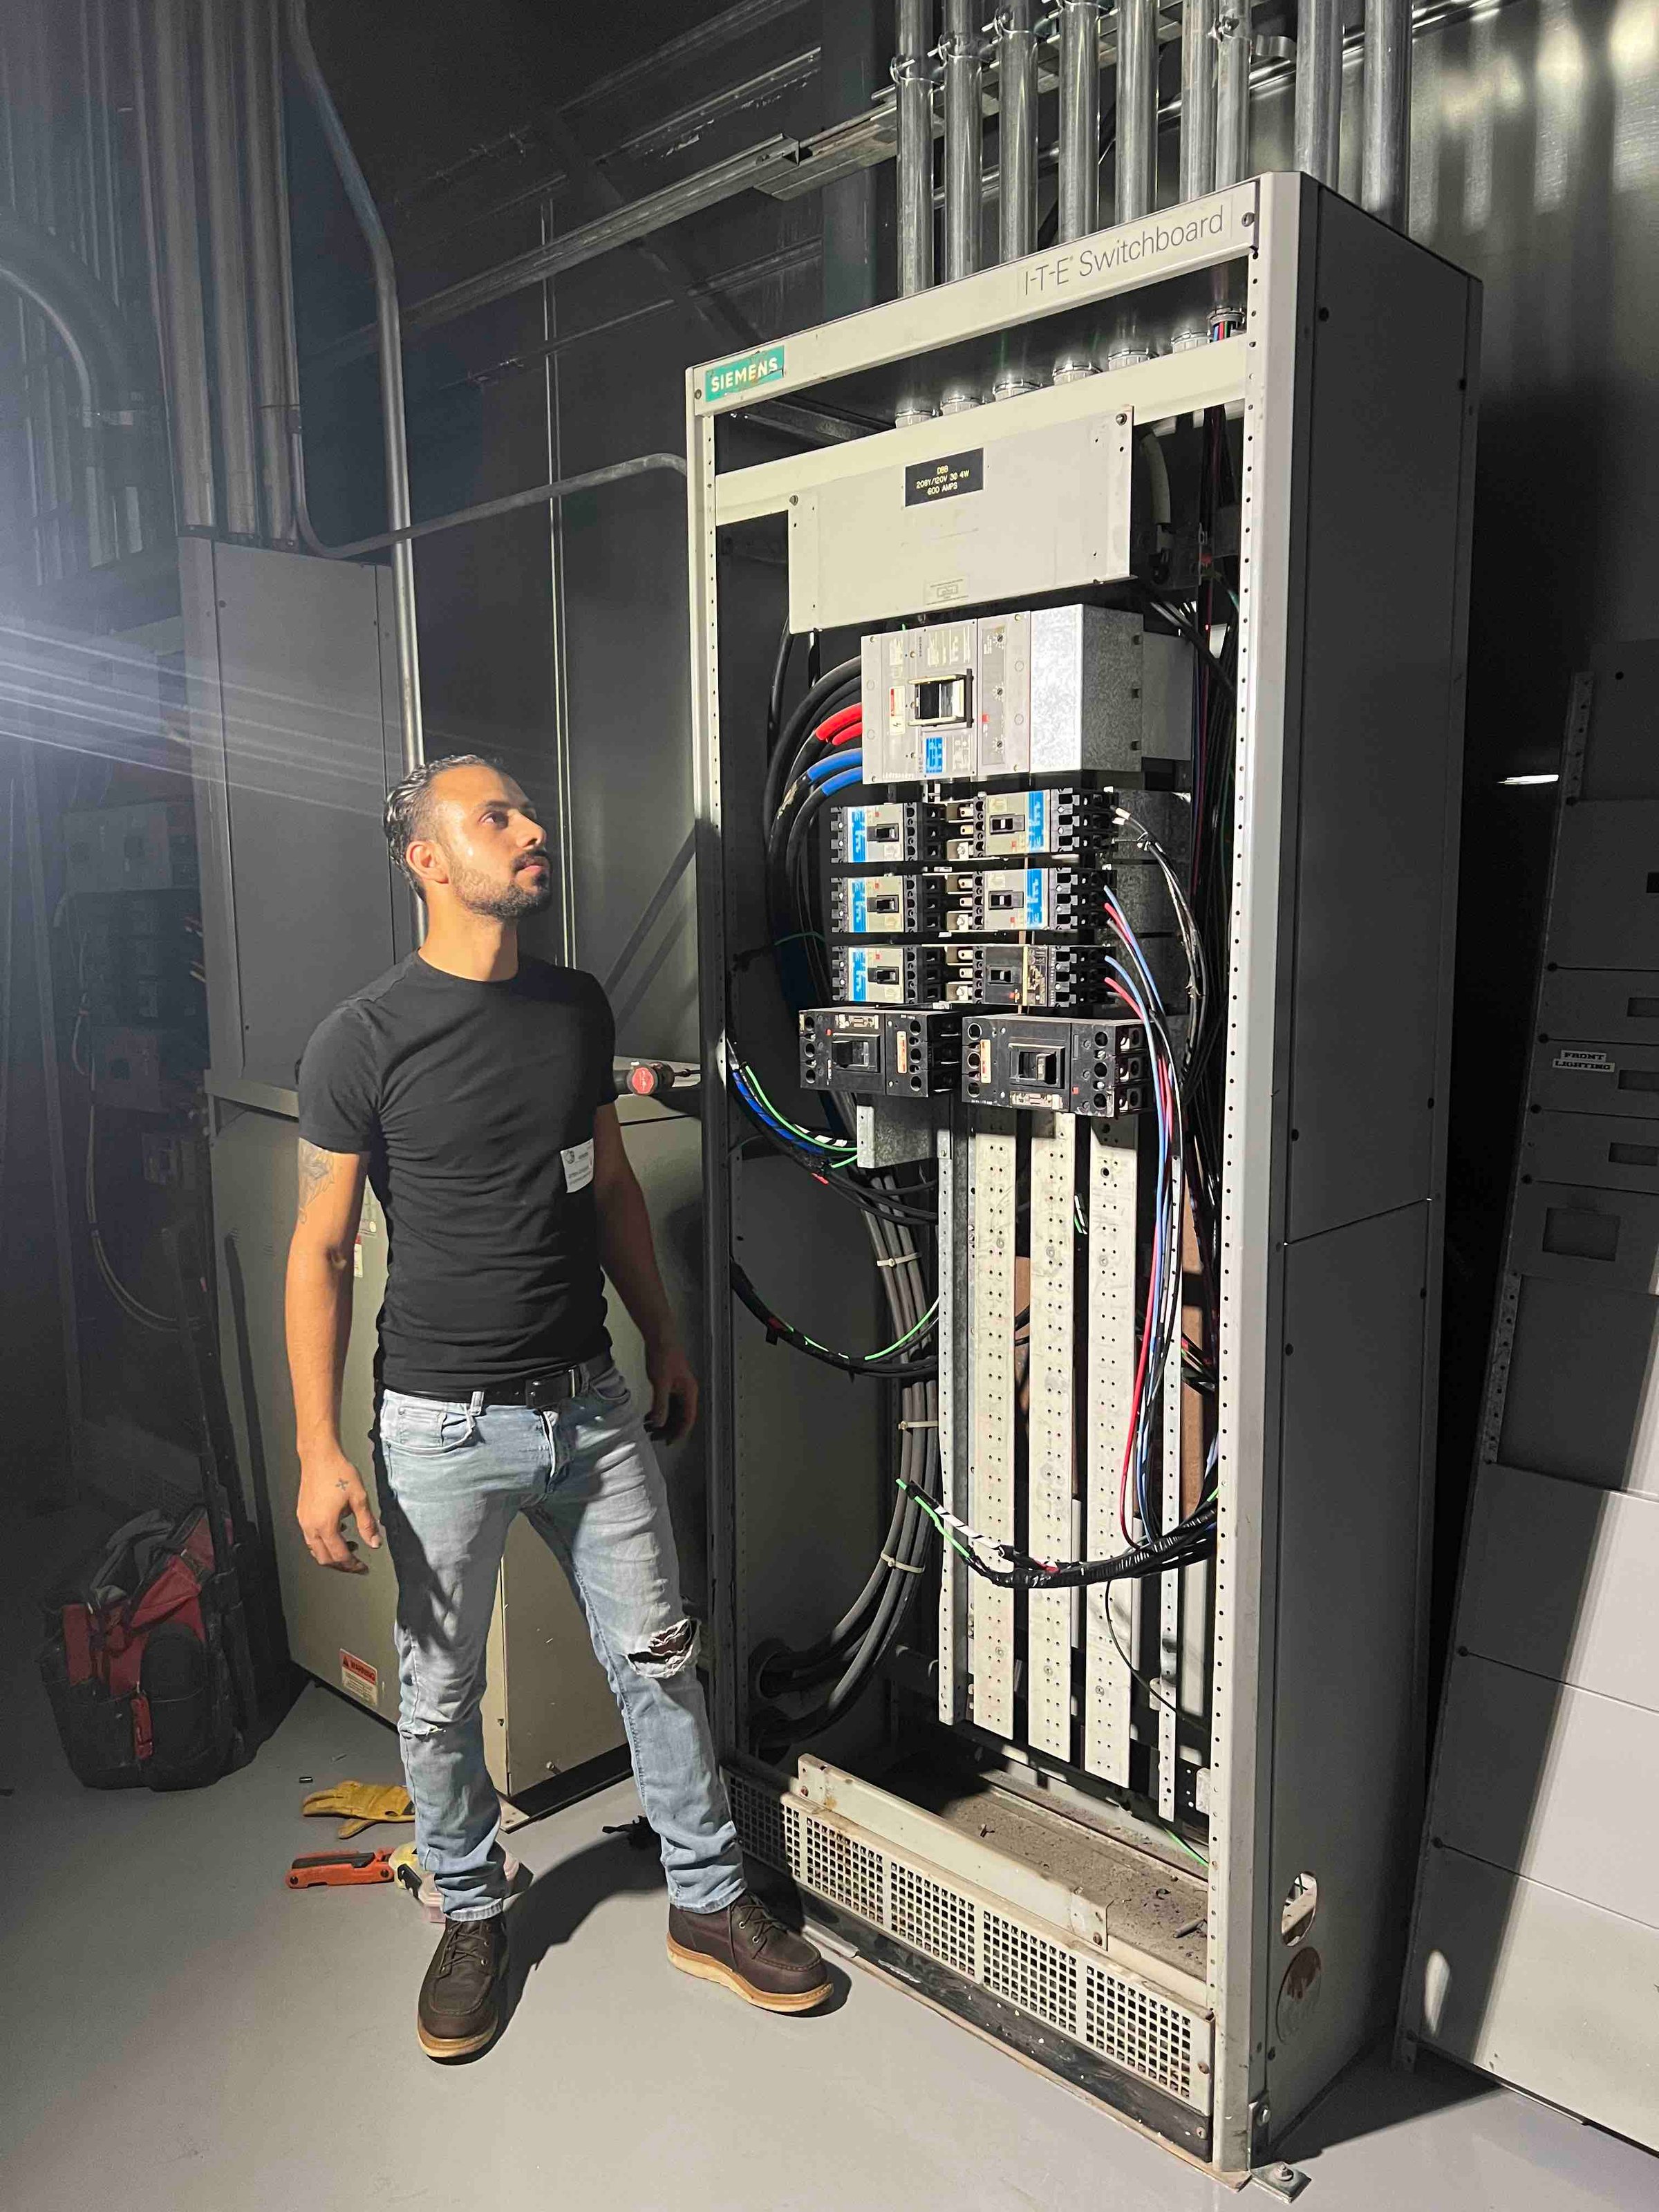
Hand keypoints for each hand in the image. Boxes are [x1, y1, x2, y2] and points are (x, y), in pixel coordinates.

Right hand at [296, 1444, 380, 1571]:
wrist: (319, 1456)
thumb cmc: (337, 1472)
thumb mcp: (360, 1498)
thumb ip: (367, 1524)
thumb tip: (375, 1542)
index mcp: (325, 1525)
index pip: (339, 1555)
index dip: (353, 1565)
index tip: (363, 1567)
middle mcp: (311, 1526)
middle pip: (324, 1558)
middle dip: (341, 1565)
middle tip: (356, 1564)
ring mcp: (304, 1521)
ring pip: (315, 1550)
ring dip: (331, 1554)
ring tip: (349, 1549)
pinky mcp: (302, 1514)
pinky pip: (311, 1538)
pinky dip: (324, 1543)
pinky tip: (337, 1533)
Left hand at [644, 1338, 698, 1446]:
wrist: (659, 1336)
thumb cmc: (663, 1355)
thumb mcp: (660, 1383)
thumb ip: (660, 1405)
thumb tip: (659, 1423)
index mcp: (689, 1392)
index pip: (688, 1419)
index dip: (679, 1433)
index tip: (668, 1442)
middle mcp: (687, 1391)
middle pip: (681, 1416)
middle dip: (668, 1428)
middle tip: (655, 1437)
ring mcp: (679, 1387)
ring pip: (673, 1410)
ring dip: (663, 1419)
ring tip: (648, 1427)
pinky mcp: (671, 1383)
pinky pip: (667, 1402)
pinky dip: (659, 1410)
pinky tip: (648, 1415)